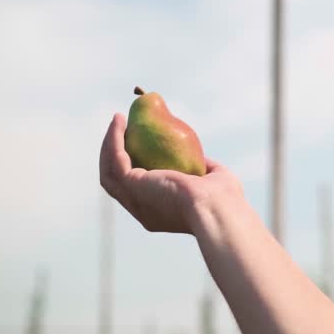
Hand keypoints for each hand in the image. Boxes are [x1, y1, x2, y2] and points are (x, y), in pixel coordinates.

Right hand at [99, 113, 242, 233]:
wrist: (217, 209)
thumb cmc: (223, 198)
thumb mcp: (212, 182)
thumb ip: (204, 171)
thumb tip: (200, 159)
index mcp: (160, 212)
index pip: (139, 190)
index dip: (134, 167)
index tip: (138, 144)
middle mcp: (142, 210)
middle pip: (117, 182)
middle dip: (114, 155)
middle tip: (122, 130)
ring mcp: (134, 200)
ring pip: (109, 171)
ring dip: (109, 145)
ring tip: (117, 121)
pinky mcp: (132, 187)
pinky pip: (116, 159)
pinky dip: (115, 139)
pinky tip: (119, 121)